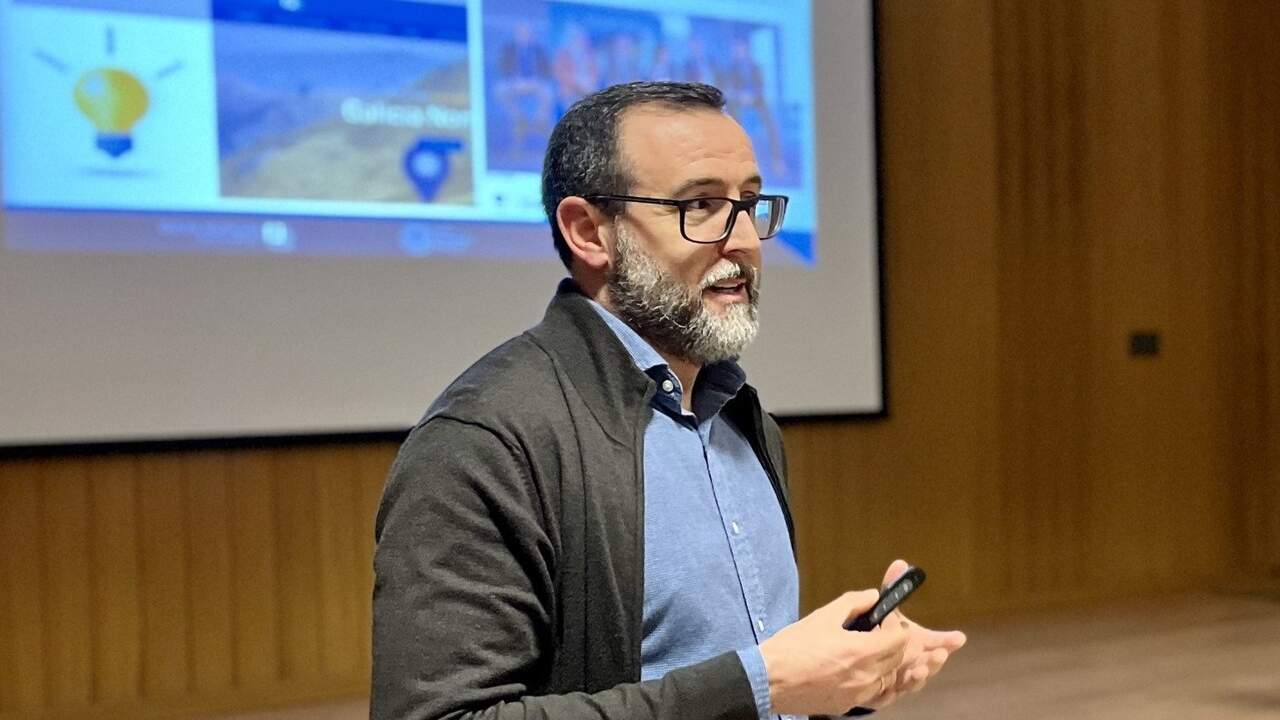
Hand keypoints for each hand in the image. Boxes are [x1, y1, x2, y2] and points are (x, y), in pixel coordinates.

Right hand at [760, 589, 909, 715]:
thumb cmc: (792, 648)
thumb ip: (853, 602)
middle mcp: (864, 676)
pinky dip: (871, 682)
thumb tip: (872, 596)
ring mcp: (857, 695)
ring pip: (887, 679)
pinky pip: (872, 695)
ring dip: (883, 664)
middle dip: (891, 643)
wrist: (768, 679)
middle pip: (898, 659)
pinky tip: (856, 672)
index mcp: (861, 651)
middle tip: (876, 632)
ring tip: (864, 652)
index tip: (884, 619)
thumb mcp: (822, 616)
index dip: (895, 625)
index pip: (900, 638)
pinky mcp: (847, 706)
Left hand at [861, 559, 967, 708]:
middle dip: (936, 660)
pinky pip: (890, 695)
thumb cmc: (877, 632)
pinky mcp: (884, 692)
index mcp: (917, 644)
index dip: (949, 640)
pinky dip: (895, 690)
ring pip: (913, 681)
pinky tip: (894, 684)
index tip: (959, 637)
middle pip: (929, 664)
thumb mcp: (885, 610)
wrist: (855, 659)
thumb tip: (900, 563)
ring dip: (920, 677)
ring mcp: (901, 678)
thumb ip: (892, 587)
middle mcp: (913, 662)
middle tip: (939, 653)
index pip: (938, 642)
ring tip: (919, 670)